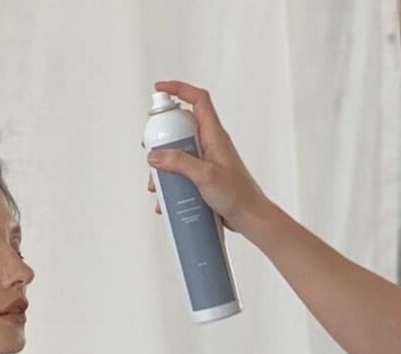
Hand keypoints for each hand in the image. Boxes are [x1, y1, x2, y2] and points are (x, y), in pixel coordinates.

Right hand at [145, 79, 269, 234]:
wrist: (249, 218)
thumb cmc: (236, 195)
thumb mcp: (205, 176)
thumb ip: (179, 163)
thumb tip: (155, 155)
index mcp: (214, 135)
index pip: (198, 100)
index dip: (179, 89)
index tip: (159, 90)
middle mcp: (209, 144)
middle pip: (181, 128)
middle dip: (162, 140)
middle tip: (151, 153)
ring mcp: (206, 160)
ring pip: (177, 154)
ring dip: (163, 168)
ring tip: (157, 185)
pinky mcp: (203, 177)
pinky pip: (181, 173)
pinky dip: (171, 184)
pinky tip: (165, 200)